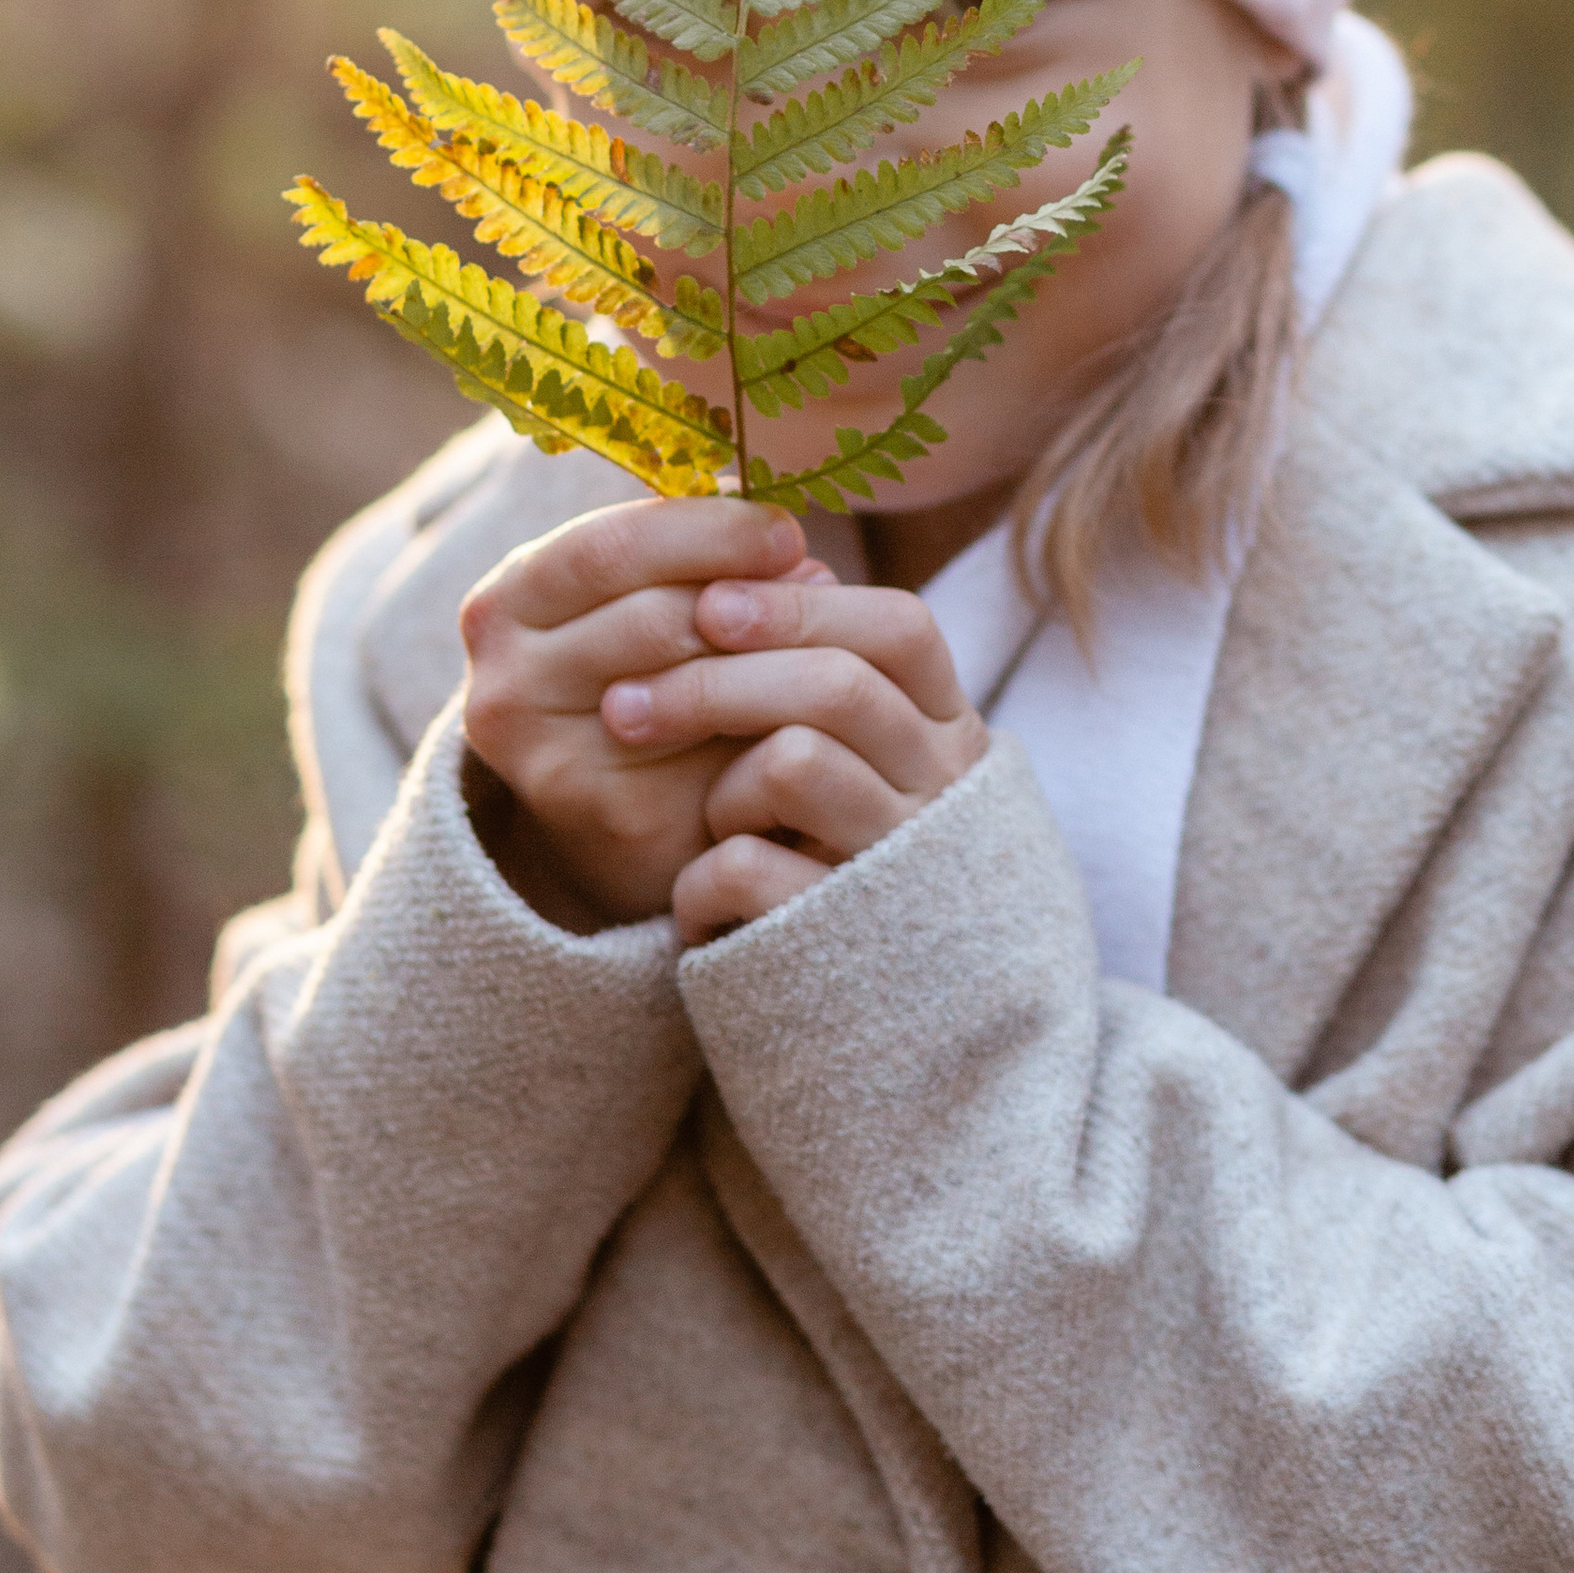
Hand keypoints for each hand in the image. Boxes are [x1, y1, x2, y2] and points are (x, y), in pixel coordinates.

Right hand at [460, 498, 831, 931]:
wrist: (596, 808)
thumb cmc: (629, 671)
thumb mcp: (625, 597)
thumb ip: (687, 557)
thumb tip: (788, 543)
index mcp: (502, 606)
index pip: (610, 547)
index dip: (708, 531)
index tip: (786, 530)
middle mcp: (505, 689)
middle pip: (651, 618)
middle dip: (749, 596)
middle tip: (823, 589)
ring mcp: (552, 766)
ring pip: (685, 688)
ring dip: (768, 658)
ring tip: (824, 641)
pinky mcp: (615, 821)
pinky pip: (715, 757)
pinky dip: (769, 727)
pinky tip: (809, 711)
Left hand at [600, 571, 986, 947]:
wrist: (895, 1026)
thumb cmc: (848, 859)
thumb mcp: (862, 759)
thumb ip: (823, 667)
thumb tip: (754, 546)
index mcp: (948, 731)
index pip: (899, 629)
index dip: (798, 606)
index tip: (708, 602)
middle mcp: (942, 791)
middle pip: (837, 686)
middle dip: (715, 680)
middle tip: (625, 704)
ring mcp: (898, 865)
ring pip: (794, 763)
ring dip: (721, 785)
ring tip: (706, 823)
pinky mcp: (843, 945)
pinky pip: (749, 870)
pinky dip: (701, 883)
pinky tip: (696, 905)